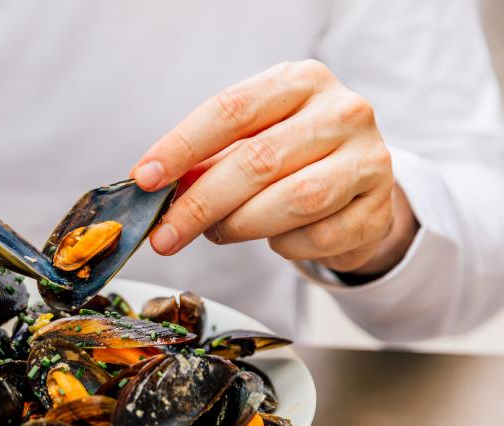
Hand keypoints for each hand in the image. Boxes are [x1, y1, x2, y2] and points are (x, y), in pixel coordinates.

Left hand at [131, 59, 416, 275]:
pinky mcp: (379, 207)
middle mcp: (342, 111)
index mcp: (301, 81)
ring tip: (218, 232)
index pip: (231, 109)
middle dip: (200, 204)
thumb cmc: (291, 155)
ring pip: (294, 200)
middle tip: (165, 235)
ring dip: (241, 225)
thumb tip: (154, 188)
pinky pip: (320, 236)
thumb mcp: (249, 140)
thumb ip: (206, 160)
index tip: (144, 179)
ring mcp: (369, 158)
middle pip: (258, 160)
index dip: (182, 146)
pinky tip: (275, 239)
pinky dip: (285, 245)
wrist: (357, 181)